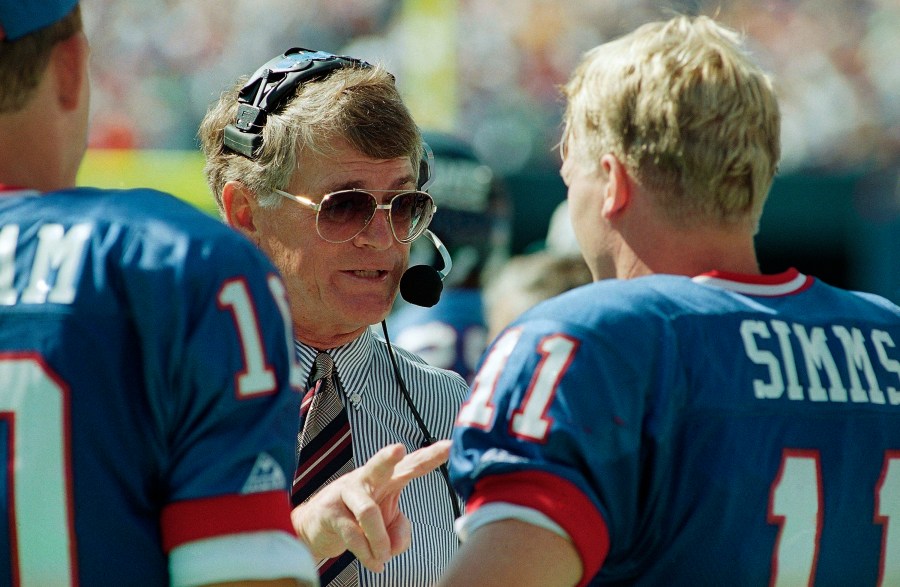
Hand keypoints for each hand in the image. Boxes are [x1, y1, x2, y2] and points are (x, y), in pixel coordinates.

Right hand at [291, 440, 450, 571]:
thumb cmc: (359, 519)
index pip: (410, 465)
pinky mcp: (330, 513)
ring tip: (384, 558)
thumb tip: (393, 547)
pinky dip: (367, 553)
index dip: (429, 456)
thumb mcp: (387, 526)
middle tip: (398, 448)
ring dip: (379, 541)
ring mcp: (346, 493)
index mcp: (386, 478)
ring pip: (368, 512)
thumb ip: (400, 533)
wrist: (316, 527)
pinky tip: (375, 563)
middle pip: (379, 465)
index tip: (449, 446)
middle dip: (388, 457)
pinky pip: (353, 535)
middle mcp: (366, 479)